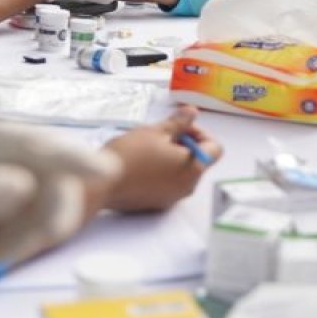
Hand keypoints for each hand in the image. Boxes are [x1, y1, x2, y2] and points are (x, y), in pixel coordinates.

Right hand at [103, 105, 221, 211]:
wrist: (102, 183)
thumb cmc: (131, 154)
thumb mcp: (155, 131)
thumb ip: (179, 122)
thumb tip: (193, 113)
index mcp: (193, 168)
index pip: (214, 148)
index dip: (199, 133)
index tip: (179, 128)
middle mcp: (188, 187)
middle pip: (198, 161)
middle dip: (184, 145)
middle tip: (161, 135)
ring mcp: (172, 199)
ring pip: (182, 173)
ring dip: (172, 158)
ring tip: (148, 149)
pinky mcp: (157, 205)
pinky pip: (168, 185)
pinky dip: (161, 173)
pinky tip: (141, 165)